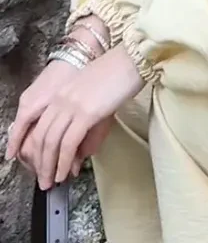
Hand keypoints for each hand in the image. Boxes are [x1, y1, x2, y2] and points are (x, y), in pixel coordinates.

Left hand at [6, 46, 143, 189]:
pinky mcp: (85, 113)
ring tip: (52, 182)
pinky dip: (64, 161)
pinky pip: (68, 143)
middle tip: (44, 181)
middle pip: (41, 136)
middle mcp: (60, 100)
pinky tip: (66, 172)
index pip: (40, 127)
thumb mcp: (95, 99)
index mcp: (61, 94)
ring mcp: (71, 106)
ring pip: (51, 142)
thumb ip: (84, 124)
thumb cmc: (120, 76)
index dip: (39, 150)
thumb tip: (78, 154)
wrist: (133, 60)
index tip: (42, 166)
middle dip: (41, 163)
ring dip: (50, 166)